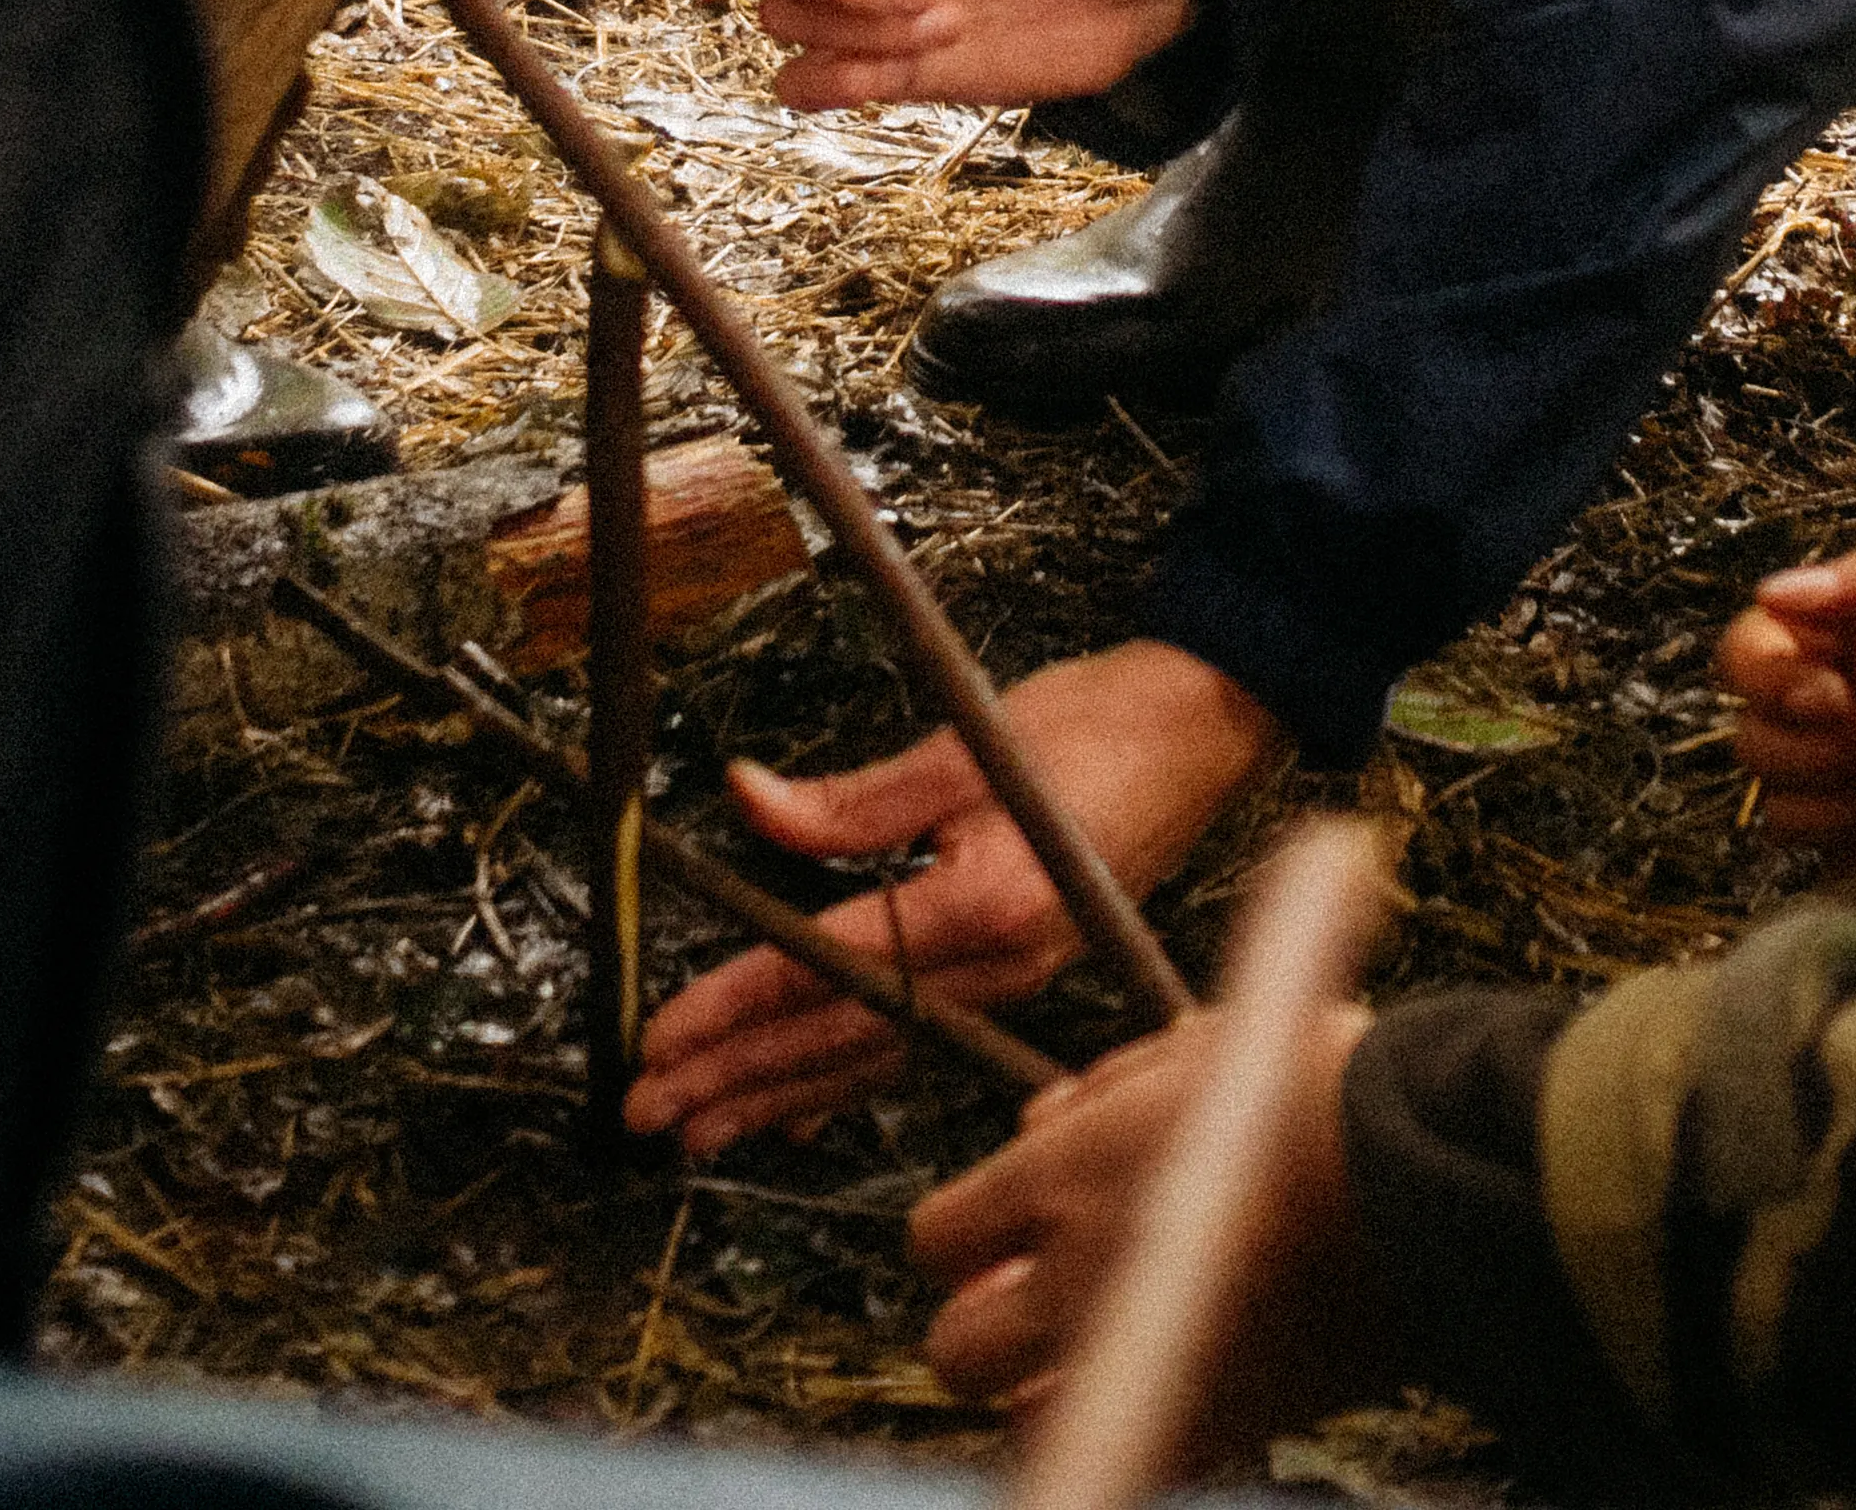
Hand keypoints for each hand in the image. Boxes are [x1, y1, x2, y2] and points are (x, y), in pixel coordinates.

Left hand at [624, 642, 1278, 1155]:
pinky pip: (921, 1041)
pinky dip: (853, 1078)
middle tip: (649, 1111)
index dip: (736, 1006)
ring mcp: (1018, 981)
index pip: (831, 969)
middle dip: (739, 1076)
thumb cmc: (1100, 727)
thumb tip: (748, 802)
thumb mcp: (962, 746)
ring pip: (878, 1054)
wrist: (1207, 730)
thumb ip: (852, 800)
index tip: (663, 1036)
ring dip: (783, 1093)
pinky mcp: (1024, 973)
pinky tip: (802, 1107)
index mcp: (986, 906)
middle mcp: (1003, 966)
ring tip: (701, 1128)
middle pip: (845, 1035)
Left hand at [909, 1001, 1380, 1452]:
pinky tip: (1168, 1387)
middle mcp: (1078, 1285)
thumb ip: (1100, 1096)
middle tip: (1026, 1306)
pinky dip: (1134, 1427)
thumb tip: (1042, 1127)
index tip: (994, 1233)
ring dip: (1041, 1394)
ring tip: (1090, 1361)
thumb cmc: (1327, 1091)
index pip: (937, 1239)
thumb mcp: (1196, 1049)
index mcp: (1061, 1180)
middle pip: (957, 1349)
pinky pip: (1131, 1454)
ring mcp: (1143, 1365)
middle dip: (982, 1329)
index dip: (965, 1236)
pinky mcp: (1217, 1427)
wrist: (1432, 1177)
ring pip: (1023, 1422)